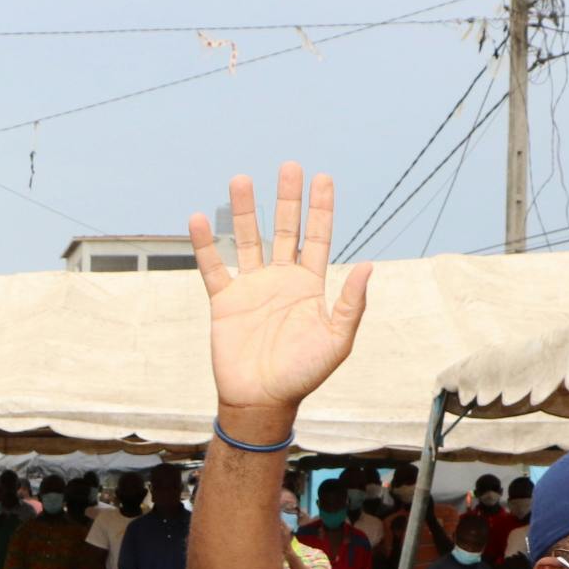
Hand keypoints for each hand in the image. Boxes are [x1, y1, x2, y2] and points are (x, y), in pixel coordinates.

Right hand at [189, 163, 373, 421]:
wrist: (262, 400)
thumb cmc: (303, 375)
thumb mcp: (337, 341)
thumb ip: (350, 304)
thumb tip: (368, 265)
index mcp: (310, 286)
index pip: (317, 238)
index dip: (320, 209)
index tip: (322, 179)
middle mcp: (281, 280)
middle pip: (284, 230)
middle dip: (287, 199)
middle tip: (289, 167)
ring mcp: (252, 288)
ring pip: (248, 240)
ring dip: (246, 211)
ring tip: (242, 179)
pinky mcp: (225, 301)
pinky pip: (213, 267)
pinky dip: (205, 244)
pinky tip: (200, 219)